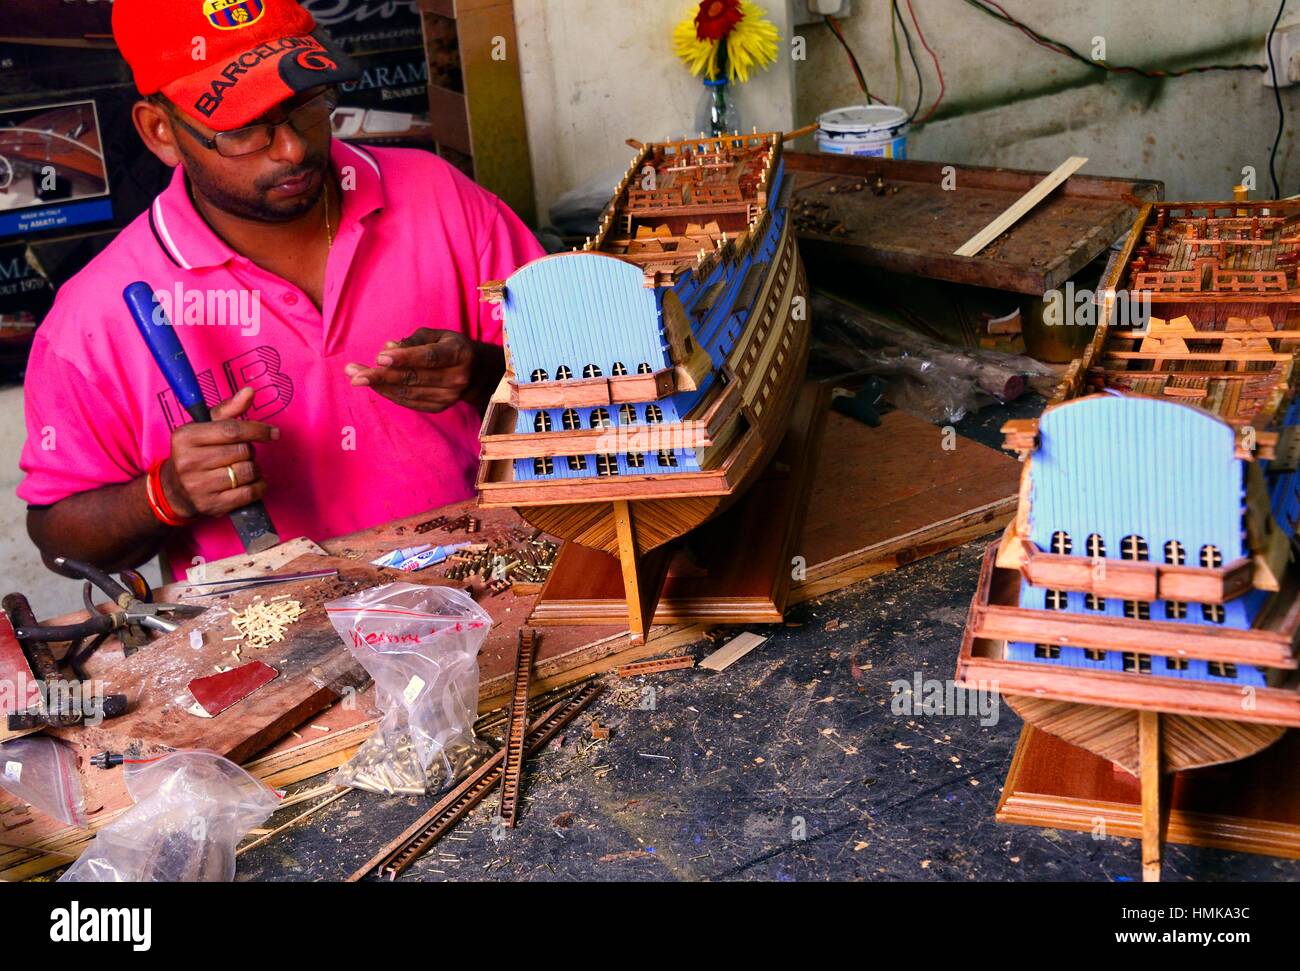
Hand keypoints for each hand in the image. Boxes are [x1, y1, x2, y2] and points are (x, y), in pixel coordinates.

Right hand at [161, 387, 278, 519]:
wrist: (174, 490)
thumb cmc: (195, 452)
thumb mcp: (204, 427)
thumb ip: (228, 410)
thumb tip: (249, 391)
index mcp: (185, 436)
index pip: (232, 430)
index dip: (258, 430)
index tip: (274, 433)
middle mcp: (188, 461)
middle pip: (243, 452)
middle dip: (250, 451)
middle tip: (242, 454)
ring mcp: (199, 486)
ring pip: (248, 472)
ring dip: (254, 469)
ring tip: (243, 468)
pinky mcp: (211, 505)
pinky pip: (249, 493)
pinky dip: (258, 486)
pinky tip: (251, 483)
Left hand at [345, 329, 475, 413]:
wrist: (477, 373)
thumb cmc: (450, 348)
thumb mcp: (438, 335)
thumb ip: (414, 340)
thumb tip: (389, 349)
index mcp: (459, 354)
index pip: (429, 357)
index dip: (404, 358)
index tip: (379, 358)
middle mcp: (457, 378)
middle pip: (414, 378)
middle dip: (381, 375)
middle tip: (353, 371)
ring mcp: (449, 396)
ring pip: (409, 393)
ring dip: (379, 386)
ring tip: (355, 377)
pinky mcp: (440, 407)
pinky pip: (410, 402)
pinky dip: (389, 394)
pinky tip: (374, 385)